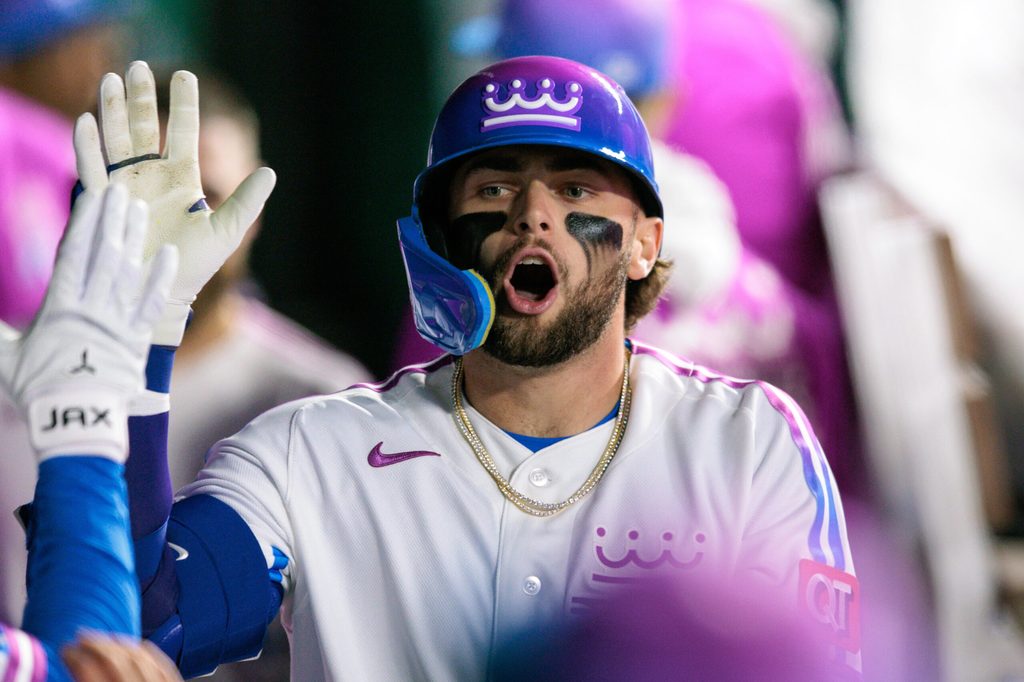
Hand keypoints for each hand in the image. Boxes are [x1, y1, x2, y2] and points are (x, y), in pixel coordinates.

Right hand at [0, 185, 176, 462]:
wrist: (77, 420)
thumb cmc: (38, 390)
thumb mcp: (7, 359)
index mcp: (60, 308)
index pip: (73, 255)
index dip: (83, 223)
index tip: (92, 197)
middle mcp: (92, 308)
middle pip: (104, 256)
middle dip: (112, 221)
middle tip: (121, 191)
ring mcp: (118, 322)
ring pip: (128, 273)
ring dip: (135, 240)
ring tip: (141, 211)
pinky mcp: (139, 340)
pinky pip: (152, 304)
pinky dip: (161, 278)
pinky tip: (170, 254)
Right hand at [62, 635, 181, 681]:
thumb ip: (85, 681)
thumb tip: (71, 667)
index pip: (89, 673)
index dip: (74, 657)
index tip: (64, 649)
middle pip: (116, 661)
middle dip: (95, 644)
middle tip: (79, 636)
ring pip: (140, 657)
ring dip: (118, 643)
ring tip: (103, 638)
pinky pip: (162, 663)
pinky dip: (145, 651)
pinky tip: (133, 645)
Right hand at [74, 61, 275, 344]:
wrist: (159, 295)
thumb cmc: (192, 268)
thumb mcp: (226, 232)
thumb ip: (247, 201)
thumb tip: (270, 171)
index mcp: (181, 180)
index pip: (184, 134)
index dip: (185, 105)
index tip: (184, 75)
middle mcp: (151, 178)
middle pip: (145, 128)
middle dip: (141, 98)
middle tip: (138, 66)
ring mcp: (125, 187)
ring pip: (116, 140)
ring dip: (113, 110)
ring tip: (111, 80)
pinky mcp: (102, 203)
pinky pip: (91, 169)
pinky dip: (87, 146)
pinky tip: (86, 121)